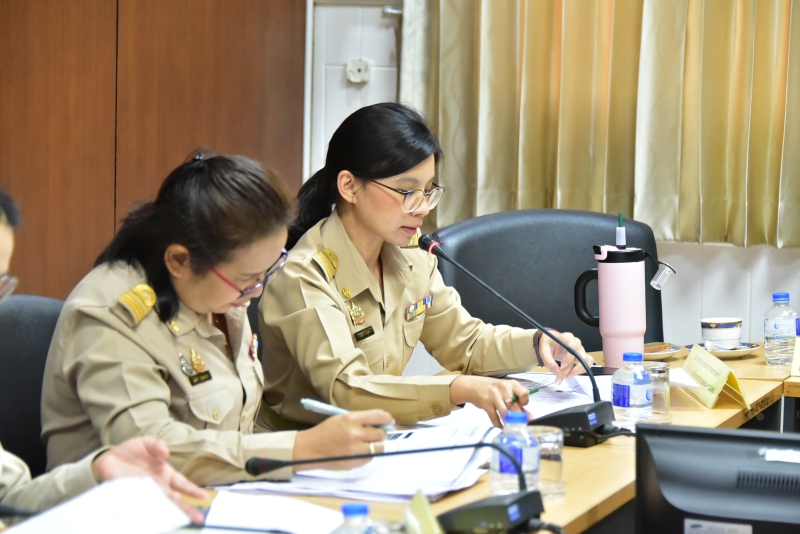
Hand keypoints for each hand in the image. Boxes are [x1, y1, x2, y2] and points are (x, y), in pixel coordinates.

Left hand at [91, 436, 208, 523]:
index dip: (193, 490)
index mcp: (165, 474)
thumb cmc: (131, 452)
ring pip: (160, 505)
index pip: (183, 484)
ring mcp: (144, 493)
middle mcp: (157, 487)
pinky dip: (145, 511)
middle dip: (186, 510)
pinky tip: (153, 516)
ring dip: (167, 510)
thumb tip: (165, 452)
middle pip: (175, 501)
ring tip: (176, 515)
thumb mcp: (147, 443)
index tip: (205, 497)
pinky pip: (140, 506)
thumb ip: (157, 445)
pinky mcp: (130, 497)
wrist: (108, 458)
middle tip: (198, 519)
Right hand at [293, 410, 393, 470]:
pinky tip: (359, 451)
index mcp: (351, 419)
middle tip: (376, 433)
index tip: (390, 421)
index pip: (378, 416)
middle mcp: (356, 434)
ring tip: (369, 443)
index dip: (387, 418)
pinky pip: (370, 457)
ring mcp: (356, 449)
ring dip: (377, 444)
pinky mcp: (355, 462)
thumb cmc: (325, 431)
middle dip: (381, 433)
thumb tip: (379, 423)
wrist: (310, 449)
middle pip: (381, 434)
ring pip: (379, 447)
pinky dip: (368, 454)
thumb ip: (360, 420)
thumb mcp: (341, 419)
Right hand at [449, 376, 530, 427]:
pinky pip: (494, 417)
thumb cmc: (493, 389)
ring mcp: (494, 395)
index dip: (524, 402)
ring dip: (509, 423)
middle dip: (518, 419)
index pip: (524, 394)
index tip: (521, 407)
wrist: (473, 386)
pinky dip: (498, 424)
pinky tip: (501, 427)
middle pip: (514, 406)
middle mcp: (503, 388)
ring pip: (505, 413)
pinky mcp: (486, 403)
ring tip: (511, 428)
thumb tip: (529, 417)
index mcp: (512, 384)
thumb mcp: (506, 391)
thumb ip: (517, 403)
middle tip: (520, 426)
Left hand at [538, 330, 593, 383]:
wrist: (550, 342)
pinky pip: (588, 362)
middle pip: (580, 357)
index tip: (562, 366)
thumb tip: (557, 372)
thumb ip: (548, 361)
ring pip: (586, 360)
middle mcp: (576, 342)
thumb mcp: (543, 351)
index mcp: (567, 338)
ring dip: (578, 371)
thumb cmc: (548, 344)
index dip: (569, 358)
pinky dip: (582, 369)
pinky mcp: (582, 354)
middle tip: (561, 378)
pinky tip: (573, 373)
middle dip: (571, 370)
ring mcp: (580, 348)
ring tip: (568, 377)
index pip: (573, 347)